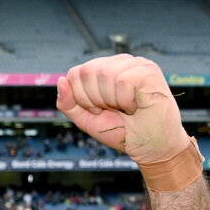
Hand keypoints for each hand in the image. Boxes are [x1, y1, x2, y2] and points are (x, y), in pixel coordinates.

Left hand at [57, 55, 189, 164]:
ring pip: (104, 73)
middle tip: (112, 110)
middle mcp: (118, 63)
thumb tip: (61, 80)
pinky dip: (125, 101)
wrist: (149, 147)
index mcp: (102, 70)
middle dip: (93, 99)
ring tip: (124, 108)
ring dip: (110, 100)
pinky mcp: (148, 71)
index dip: (81, 98)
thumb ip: (69, 103)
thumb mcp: (87, 119)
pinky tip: (136, 107)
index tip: (98, 110)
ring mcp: (134, 64)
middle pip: (86, 71)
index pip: (75, 73)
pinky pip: (123, 81)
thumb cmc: (121, 131)